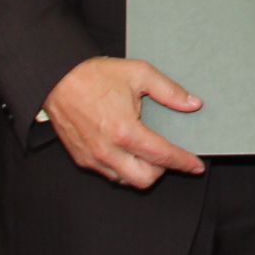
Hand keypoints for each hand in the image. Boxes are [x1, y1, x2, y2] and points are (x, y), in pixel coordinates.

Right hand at [43, 57, 203, 189]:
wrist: (57, 78)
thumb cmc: (95, 75)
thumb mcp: (139, 73)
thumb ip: (169, 91)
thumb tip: (193, 104)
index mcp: (125, 131)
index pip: (162, 156)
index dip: (183, 162)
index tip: (196, 165)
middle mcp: (108, 151)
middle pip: (145, 179)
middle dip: (162, 170)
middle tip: (168, 154)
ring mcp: (93, 158)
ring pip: (126, 181)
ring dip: (141, 171)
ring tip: (147, 152)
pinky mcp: (82, 159)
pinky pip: (109, 174)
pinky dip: (122, 168)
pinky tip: (127, 151)